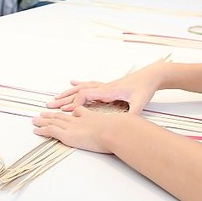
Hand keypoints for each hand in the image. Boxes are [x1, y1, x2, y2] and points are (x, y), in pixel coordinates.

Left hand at [33, 105, 129, 153]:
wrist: (116, 130)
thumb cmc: (122, 130)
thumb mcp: (123, 126)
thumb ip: (123, 127)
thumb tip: (132, 131)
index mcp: (93, 116)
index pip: (80, 111)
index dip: (74, 109)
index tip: (69, 109)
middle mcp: (81, 119)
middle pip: (64, 114)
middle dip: (54, 113)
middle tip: (45, 112)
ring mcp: (73, 126)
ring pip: (54, 121)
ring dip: (44, 120)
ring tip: (35, 119)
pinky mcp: (68, 134)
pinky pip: (50, 130)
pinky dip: (42, 129)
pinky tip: (35, 129)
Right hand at [47, 63, 163, 114]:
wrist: (151, 75)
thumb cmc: (145, 88)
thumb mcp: (140, 103)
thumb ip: (133, 114)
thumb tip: (128, 125)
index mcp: (109, 91)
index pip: (85, 95)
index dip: (74, 103)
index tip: (65, 112)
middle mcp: (104, 87)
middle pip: (79, 91)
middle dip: (64, 99)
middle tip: (49, 106)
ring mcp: (105, 85)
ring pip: (82, 87)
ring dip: (68, 93)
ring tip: (55, 98)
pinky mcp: (108, 85)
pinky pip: (90, 84)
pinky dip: (79, 84)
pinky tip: (72, 82)